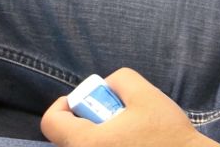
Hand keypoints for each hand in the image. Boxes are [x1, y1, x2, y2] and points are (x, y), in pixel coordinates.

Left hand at [40, 68, 219, 146]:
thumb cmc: (167, 133)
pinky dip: (107, 146)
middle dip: (84, 121)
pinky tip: (131, 144)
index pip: (52, 124)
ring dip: (97, 136)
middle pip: (66, 138)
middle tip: (109, 116)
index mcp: (89, 142)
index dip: (61, 106)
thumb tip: (107, 85)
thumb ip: (120, 80)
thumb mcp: (146, 93)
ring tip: (125, 133)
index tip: (79, 102)